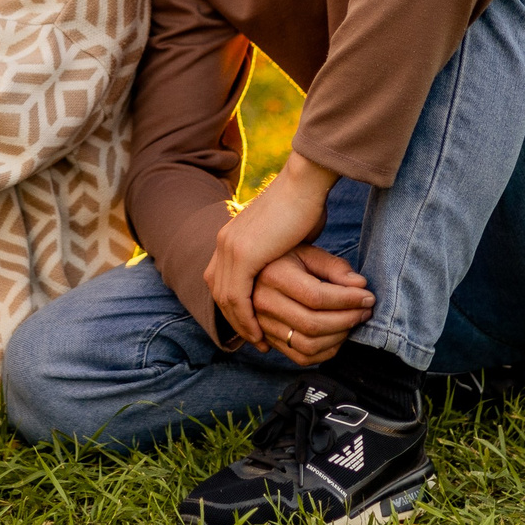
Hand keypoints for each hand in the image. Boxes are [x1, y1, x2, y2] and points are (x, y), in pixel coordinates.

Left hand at [203, 151, 343, 352]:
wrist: (305, 182)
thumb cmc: (305, 204)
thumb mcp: (287, 235)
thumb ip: (279, 251)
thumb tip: (289, 262)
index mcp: (231, 236)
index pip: (222, 279)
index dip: (235, 305)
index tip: (253, 324)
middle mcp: (224, 241)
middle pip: (218, 291)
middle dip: (235, 319)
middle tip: (256, 340)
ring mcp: (229, 247)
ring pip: (225, 298)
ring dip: (240, 324)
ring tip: (261, 342)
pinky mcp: (242, 254)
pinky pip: (237, 296)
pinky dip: (246, 318)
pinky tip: (261, 333)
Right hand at [248, 245, 375, 366]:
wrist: (256, 273)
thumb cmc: (288, 260)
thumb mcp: (309, 253)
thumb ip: (335, 267)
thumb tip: (360, 286)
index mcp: (274, 276)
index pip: (316, 297)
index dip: (347, 300)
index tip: (368, 297)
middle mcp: (263, 303)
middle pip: (312, 324)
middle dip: (347, 320)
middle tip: (365, 311)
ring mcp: (263, 325)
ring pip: (308, 345)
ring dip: (339, 337)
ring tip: (354, 322)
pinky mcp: (269, 340)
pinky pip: (301, 357)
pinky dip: (326, 352)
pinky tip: (339, 335)